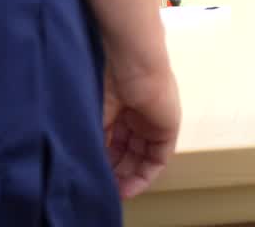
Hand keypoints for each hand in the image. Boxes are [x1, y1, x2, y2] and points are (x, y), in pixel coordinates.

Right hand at [103, 49, 180, 198]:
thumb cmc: (109, 78)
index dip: (103, 161)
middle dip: (115, 172)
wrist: (134, 63)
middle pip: (127, 151)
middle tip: (103, 187)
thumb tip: (86, 162)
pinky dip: (145, 174)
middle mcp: (137, 116)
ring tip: (114, 191)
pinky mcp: (168, 128)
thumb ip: (94, 137)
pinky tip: (130, 187)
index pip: (112, 141)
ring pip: (141, 157)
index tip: (92, 176)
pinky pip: (158, 157)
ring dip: (129, 176)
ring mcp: (153, 121)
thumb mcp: (95, 113)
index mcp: (119, 107)